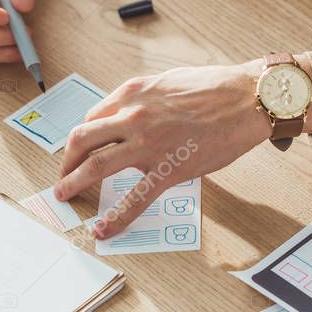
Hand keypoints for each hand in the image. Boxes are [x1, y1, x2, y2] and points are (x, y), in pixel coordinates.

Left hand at [54, 60, 311, 238]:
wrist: (249, 100)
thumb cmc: (215, 89)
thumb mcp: (167, 83)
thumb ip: (142, 99)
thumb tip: (124, 116)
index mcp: (132, 94)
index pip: (92, 118)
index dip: (81, 138)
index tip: (78, 152)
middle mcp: (133, 116)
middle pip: (82, 139)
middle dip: (66, 161)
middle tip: (62, 176)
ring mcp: (148, 144)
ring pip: (95, 165)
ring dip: (73, 182)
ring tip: (64, 195)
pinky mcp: (168, 169)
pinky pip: (135, 198)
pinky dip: (115, 217)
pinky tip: (103, 229)